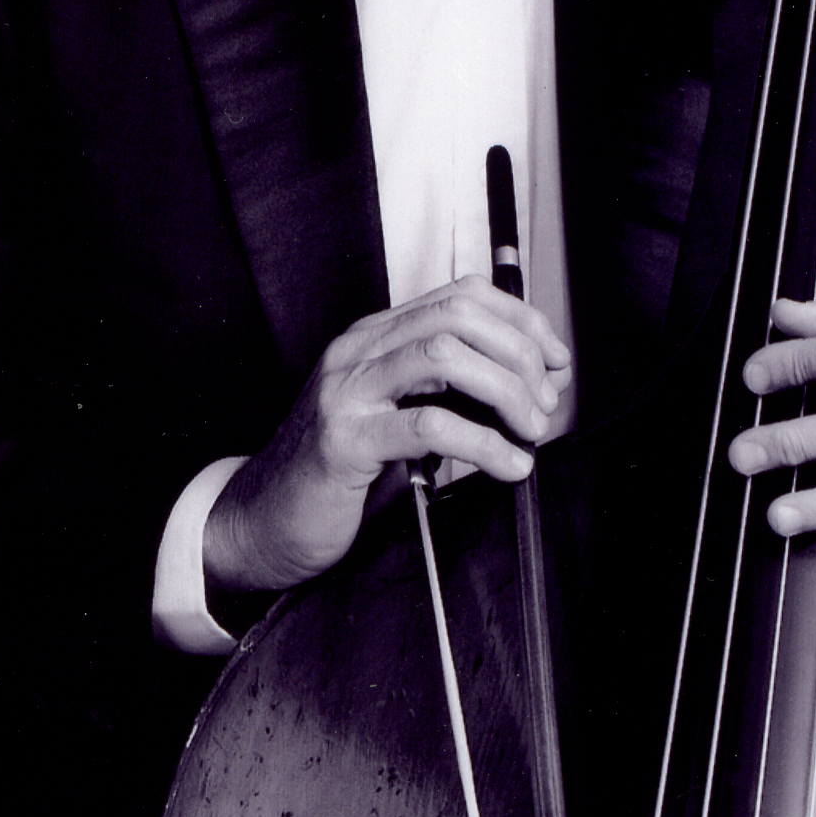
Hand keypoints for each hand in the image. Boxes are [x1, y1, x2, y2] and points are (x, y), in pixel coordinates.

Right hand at [204, 276, 571, 594]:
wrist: (260, 521)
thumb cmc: (332, 473)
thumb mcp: (394, 415)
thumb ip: (445, 393)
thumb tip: (527, 388)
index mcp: (375, 337)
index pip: (461, 295)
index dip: (520, 320)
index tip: (555, 359)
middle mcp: (359, 350)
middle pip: (459, 315)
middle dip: (519, 353)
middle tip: (545, 400)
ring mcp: (347, 391)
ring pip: (445, 355)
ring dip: (505, 390)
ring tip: (530, 429)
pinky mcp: (344, 441)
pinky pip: (428, 425)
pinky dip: (483, 444)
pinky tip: (509, 465)